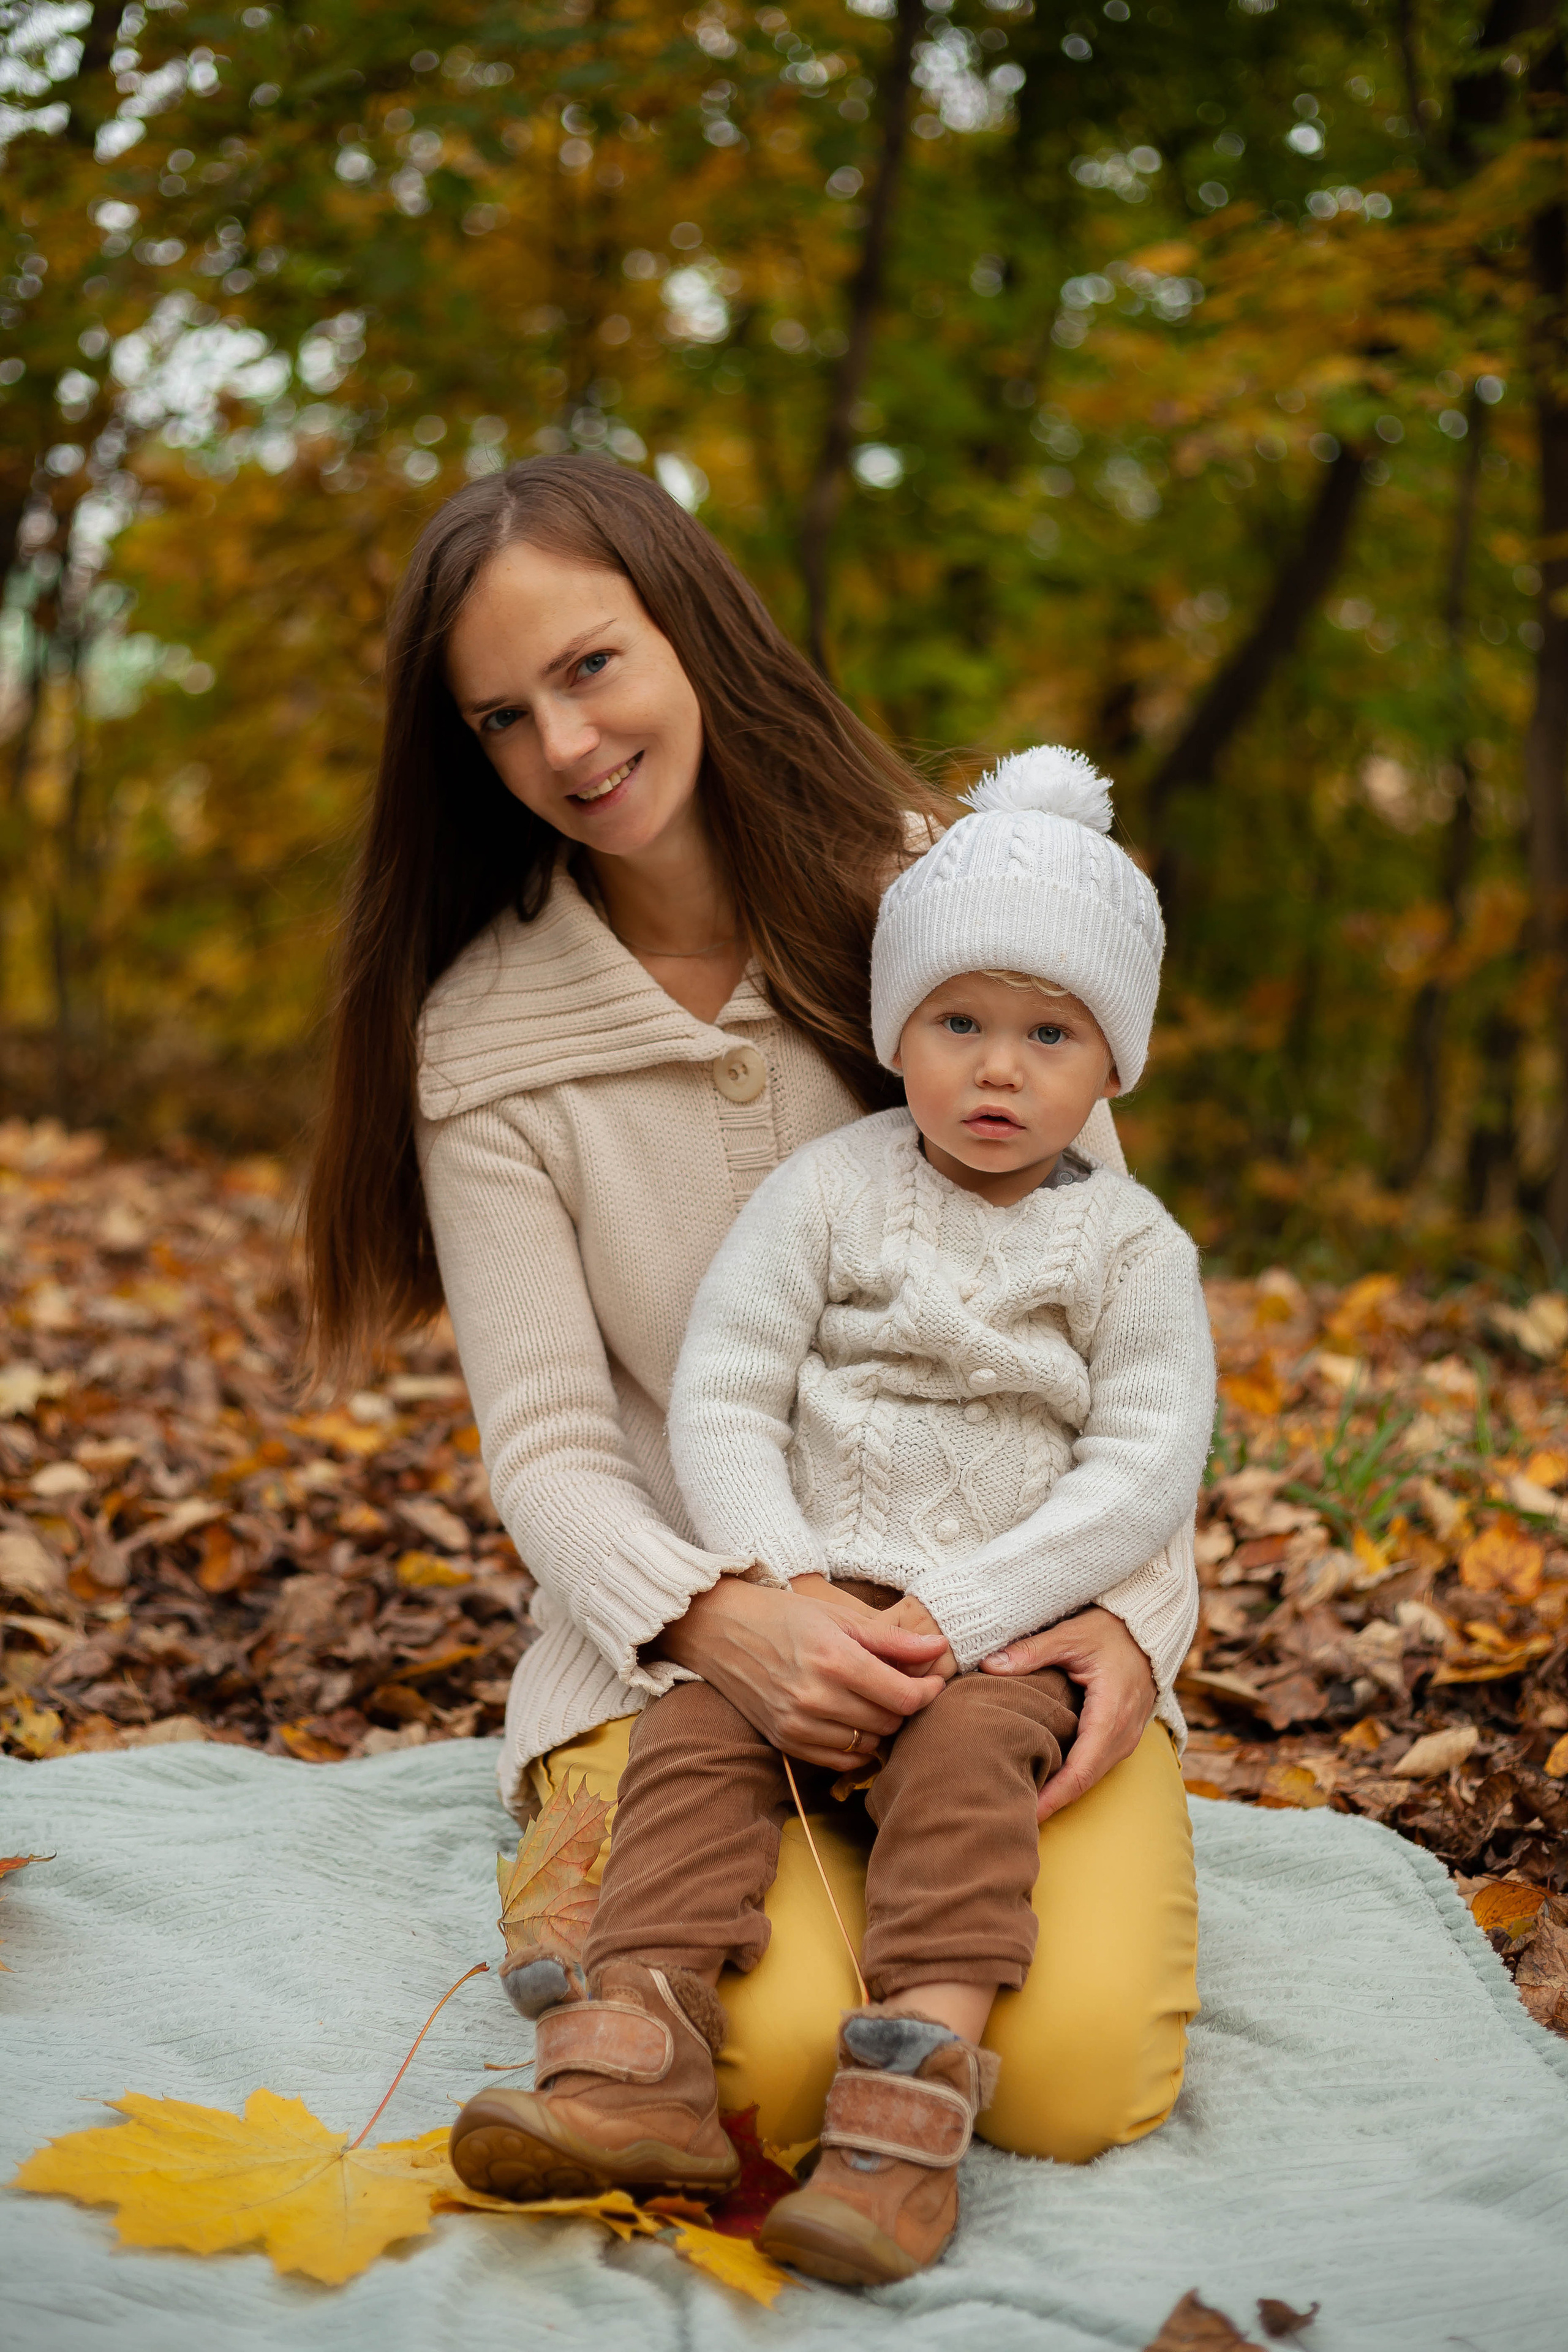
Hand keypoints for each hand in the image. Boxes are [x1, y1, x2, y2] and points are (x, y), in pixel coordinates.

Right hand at [656, 1575, 947, 1769]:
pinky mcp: (785, 1741)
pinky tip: (853, 1720)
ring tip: (873, 1700)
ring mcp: (797, 1724)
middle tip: (901, 1685)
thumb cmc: (784, 1616)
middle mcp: (815, 1697)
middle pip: (889, 1722)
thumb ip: (892, 1639)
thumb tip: (939, 1648)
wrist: (721, 1631)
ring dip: (881, 1726)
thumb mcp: (840, 1616)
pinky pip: (841, 1759)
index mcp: (834, 1659)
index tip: (932, 1681)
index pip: (902, 1697)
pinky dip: (857, 1746)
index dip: (928, 1692)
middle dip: (904, 1705)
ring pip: (869, 1745)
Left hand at [981, 1605, 1156, 1824]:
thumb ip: (1032, 1651)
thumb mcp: (1070, 1635)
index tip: (1024, 1815)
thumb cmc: (1110, 1631)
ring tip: (1020, 1806)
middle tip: (1010, 1819)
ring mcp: (1124, 1739)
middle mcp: (1122, 1735)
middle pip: (1083, 1783)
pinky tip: (1042, 1782)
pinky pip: (1094, 1766)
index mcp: (1110, 1715)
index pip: (1080, 1771)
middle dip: (1050, 1803)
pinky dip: (1070, 1779)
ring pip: (1090, 1778)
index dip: (1052, 1797)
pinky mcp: (1120, 1737)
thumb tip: (990, 1665)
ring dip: (1059, 1794)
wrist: (1147, 1630)